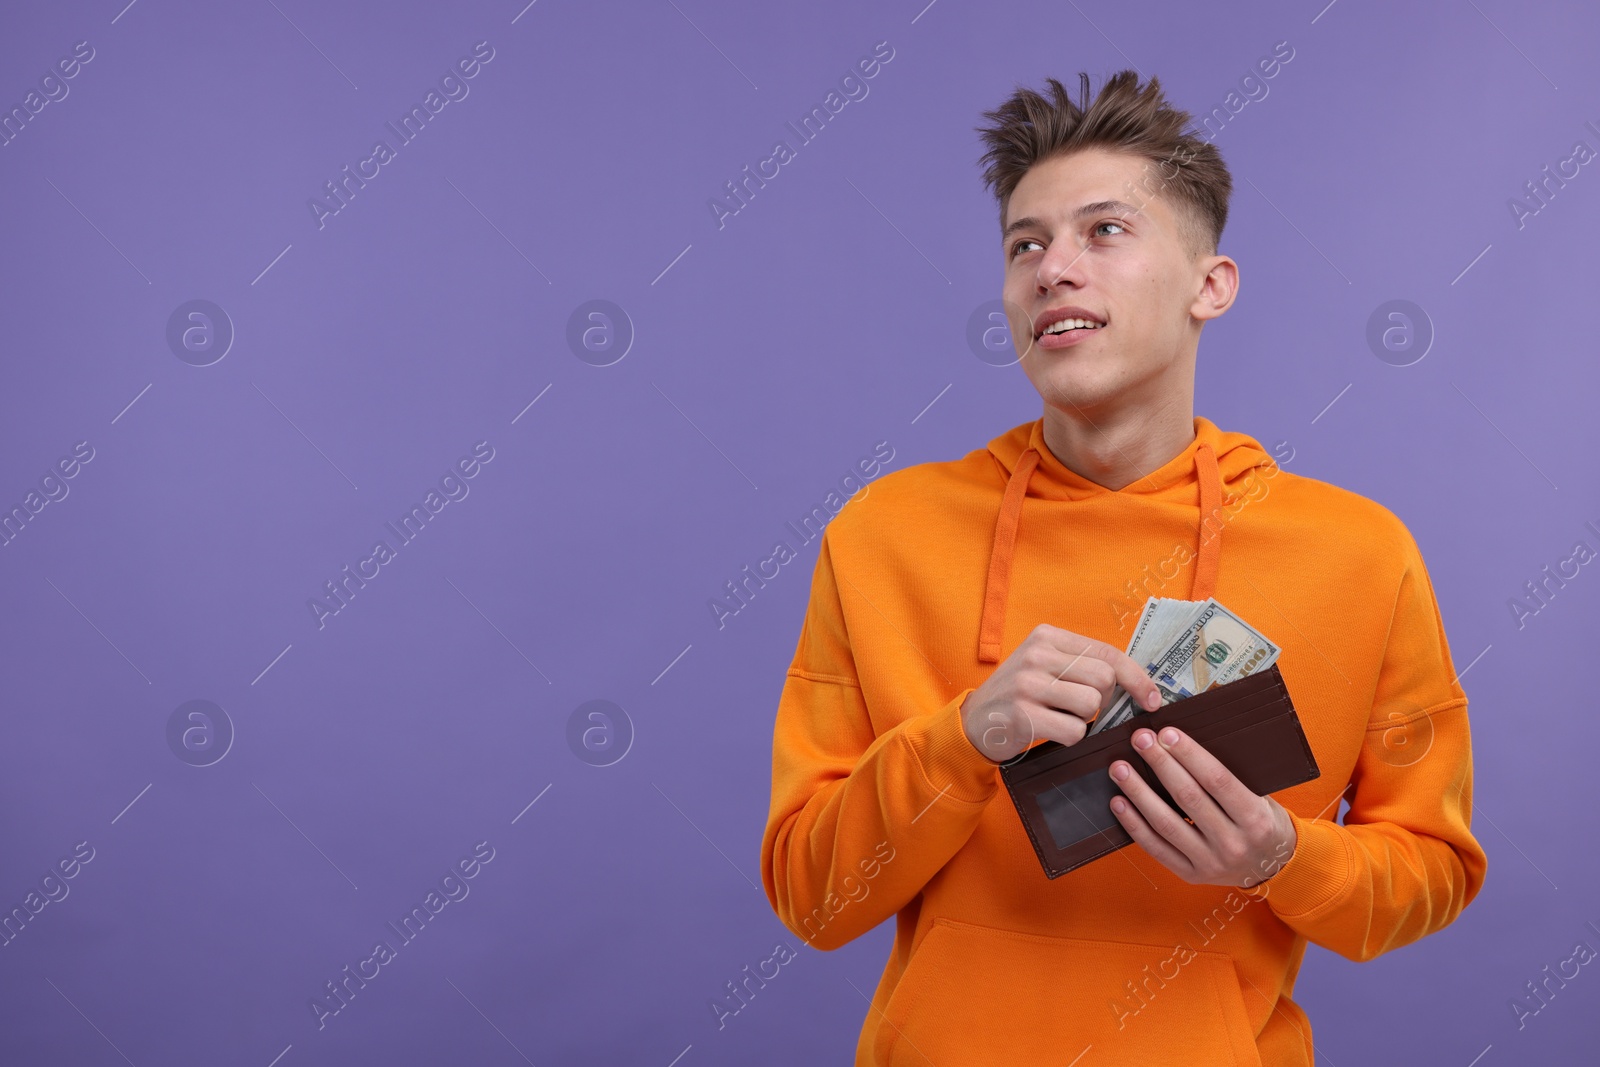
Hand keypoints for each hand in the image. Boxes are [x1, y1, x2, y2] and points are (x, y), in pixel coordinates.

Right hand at [959, 624, 1162, 763]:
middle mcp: (1037, 654)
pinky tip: (1048, 731)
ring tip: (1060, 717)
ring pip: (1091, 705)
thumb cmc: (1019, 694)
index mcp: (1046, 636)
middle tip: (1083, 710)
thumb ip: (1080, 664)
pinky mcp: (1024, 714)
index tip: (1152, 699)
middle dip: (1104, 701)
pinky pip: (1075, 731)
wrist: (974, 721)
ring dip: (1085, 720)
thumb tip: (1137, 683)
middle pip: (1104, 679)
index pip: (1107, 652)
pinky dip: (1070, 737)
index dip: (1137, 678)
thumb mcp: (1043, 665)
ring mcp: (1028, 684)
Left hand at [1108, 725, 1296, 887]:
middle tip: (1139, 739)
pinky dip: (1134, 825)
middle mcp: (1233, 843)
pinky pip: (1157, 848)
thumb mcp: (1260, 798)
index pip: (1217, 780)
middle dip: (1160, 764)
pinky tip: (1119, 803)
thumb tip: (1182, 743)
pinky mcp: (1191, 875)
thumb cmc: (1262, 822)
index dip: (1189, 754)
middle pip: (1188, 798)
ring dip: (1138, 793)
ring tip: (1120, 769)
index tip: (1166, 733)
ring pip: (1166, 824)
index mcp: (1255, 819)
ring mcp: (1211, 862)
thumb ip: (1229, 777)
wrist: (1273, 868)